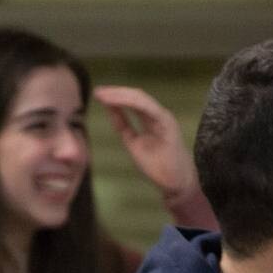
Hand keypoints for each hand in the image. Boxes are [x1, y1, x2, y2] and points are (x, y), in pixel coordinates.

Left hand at [94, 85, 198, 203]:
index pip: (132, 101)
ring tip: (104, 95)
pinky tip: (118, 101)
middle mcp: (157, 115)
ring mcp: (163, 118)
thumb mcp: (133, 141)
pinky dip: (133, 103)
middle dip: (115, 92)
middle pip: (135, 96)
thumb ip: (123, 125)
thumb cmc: (157, 164)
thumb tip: (110, 110)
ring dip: (121, 95)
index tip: (98, 94)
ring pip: (141, 99)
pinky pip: (150, 109)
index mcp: (150, 118)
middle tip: (97, 91)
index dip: (115, 96)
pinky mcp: (168, 124)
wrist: (174, 180)